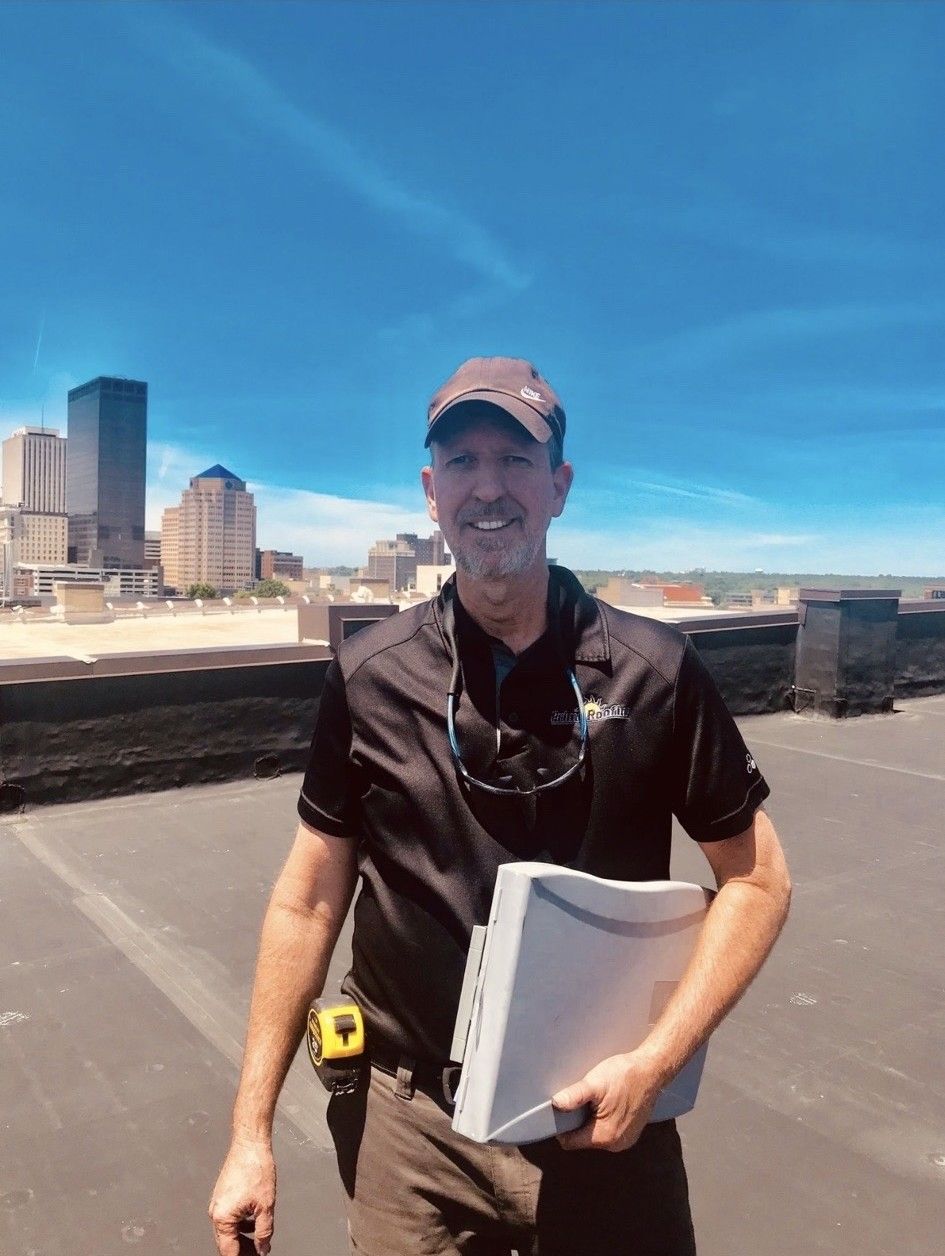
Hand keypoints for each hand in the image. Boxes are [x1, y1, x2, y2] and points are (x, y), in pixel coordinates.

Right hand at [209, 1139, 275, 1254]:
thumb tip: (262, 1248)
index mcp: (222, 1217)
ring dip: (242, 1238)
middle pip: (226, 1242)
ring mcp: (218, 1203)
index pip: (228, 1251)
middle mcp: (216, 1211)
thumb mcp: (266, 1205)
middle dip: (241, 1251)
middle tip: (257, 1253)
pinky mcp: (223, 1195)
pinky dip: (240, 1224)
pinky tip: (253, 1223)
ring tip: (257, 1242)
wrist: (250, 1143)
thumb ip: (264, 1232)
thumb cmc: (255, 1167)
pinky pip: (229, 1217)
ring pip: (228, 1230)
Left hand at [551, 1050, 663, 1151]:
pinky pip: (609, 1131)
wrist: (652, 1070)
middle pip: (583, 1139)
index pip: (570, 1142)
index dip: (562, 1127)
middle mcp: (616, 1145)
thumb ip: (574, 1096)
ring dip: (592, 1121)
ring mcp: (626, 1140)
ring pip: (596, 1135)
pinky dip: (604, 1120)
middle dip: (579, 1122)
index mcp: (604, 1137)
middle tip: (584, 1100)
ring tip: (598, 1100)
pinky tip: (608, 1103)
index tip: (563, 1110)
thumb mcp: (595, 1083)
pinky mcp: (631, 1133)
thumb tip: (555, 1103)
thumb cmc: (625, 1076)